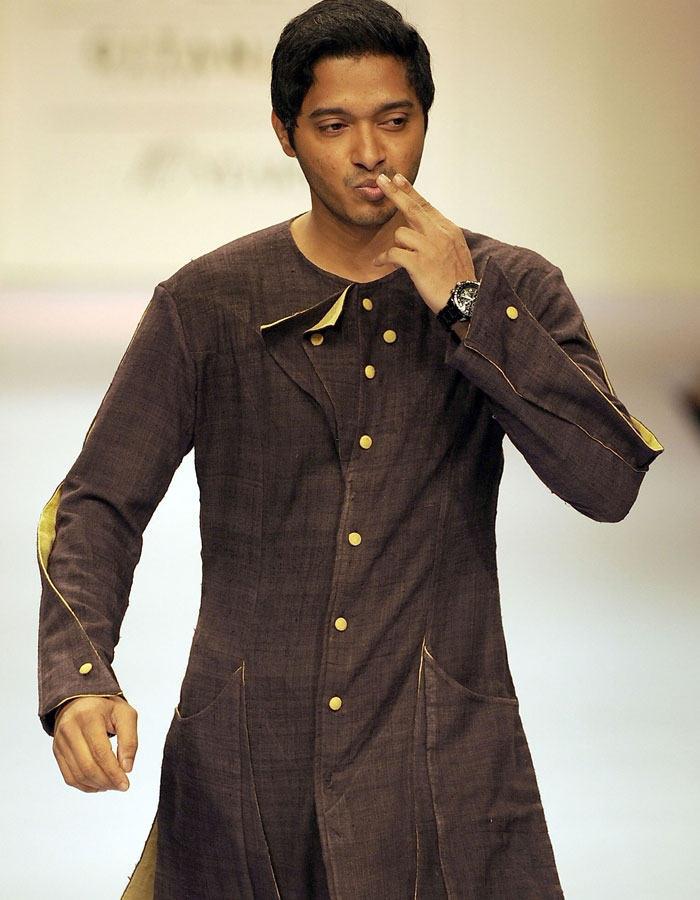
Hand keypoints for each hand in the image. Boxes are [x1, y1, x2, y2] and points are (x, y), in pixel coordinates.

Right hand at [53, 695, 137, 792]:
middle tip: (121, 785)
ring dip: (97, 785)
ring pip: (77, 774)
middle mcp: (70, 728)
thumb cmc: (106, 707)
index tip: (125, 783)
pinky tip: (99, 784)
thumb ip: (130, 740)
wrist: (81, 699)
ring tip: (112, 784)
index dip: (114, 772)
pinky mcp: (57, 751)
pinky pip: (69, 776)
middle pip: (88, 766)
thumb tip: (127, 768)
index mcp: (88, 716)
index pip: (100, 752)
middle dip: (107, 781)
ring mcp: (60, 741)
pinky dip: (85, 785)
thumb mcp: (125, 714)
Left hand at [373, 173, 476, 314]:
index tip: (398, 179)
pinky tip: (378, 261)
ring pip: (400, 234)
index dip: (410, 191)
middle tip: (381, 180)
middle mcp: (439, 234)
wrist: (464, 300)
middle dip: (394, 193)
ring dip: (396, 245)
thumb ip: (439, 235)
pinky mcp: (418, 263)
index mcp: (448, 229)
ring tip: (398, 258)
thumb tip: (422, 226)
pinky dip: (383, 257)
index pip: (426, 205)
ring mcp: (429, 248)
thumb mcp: (455, 250)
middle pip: (412, 208)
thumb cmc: (458, 279)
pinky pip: (393, 253)